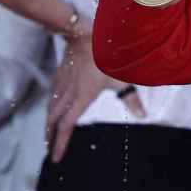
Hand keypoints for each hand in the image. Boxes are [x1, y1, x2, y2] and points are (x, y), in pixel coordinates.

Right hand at [46, 31, 144, 162]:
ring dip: (49, 123)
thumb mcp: (121, 77)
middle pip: (54, 120)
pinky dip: (51, 106)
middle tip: (49, 148)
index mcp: (81, 97)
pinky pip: (52, 95)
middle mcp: (68, 93)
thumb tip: (142, 115)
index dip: (60, 143)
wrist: (84, 33)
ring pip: (51, 108)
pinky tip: (53, 107)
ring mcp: (62, 83)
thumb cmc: (105, 55)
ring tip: (49, 132)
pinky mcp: (60, 74)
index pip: (67, 126)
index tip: (56, 157)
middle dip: (50, 136)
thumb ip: (131, 98)